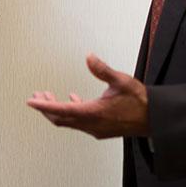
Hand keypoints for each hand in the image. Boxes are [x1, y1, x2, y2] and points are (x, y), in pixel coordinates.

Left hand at [26, 54, 148, 138]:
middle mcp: (92, 124)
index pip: (62, 111)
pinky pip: (79, 123)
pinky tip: (73, 100)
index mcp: (94, 113)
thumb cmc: (139, 101)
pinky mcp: (100, 129)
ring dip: (57, 111)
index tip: (31, 102)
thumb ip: (102, 70)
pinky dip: (71, 112)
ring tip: (48, 98)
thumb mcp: (120, 80)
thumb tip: (89, 57)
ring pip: (69, 122)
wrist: (155, 119)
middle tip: (36, 97)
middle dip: (46, 109)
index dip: (44, 106)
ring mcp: (95, 129)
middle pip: (60, 119)